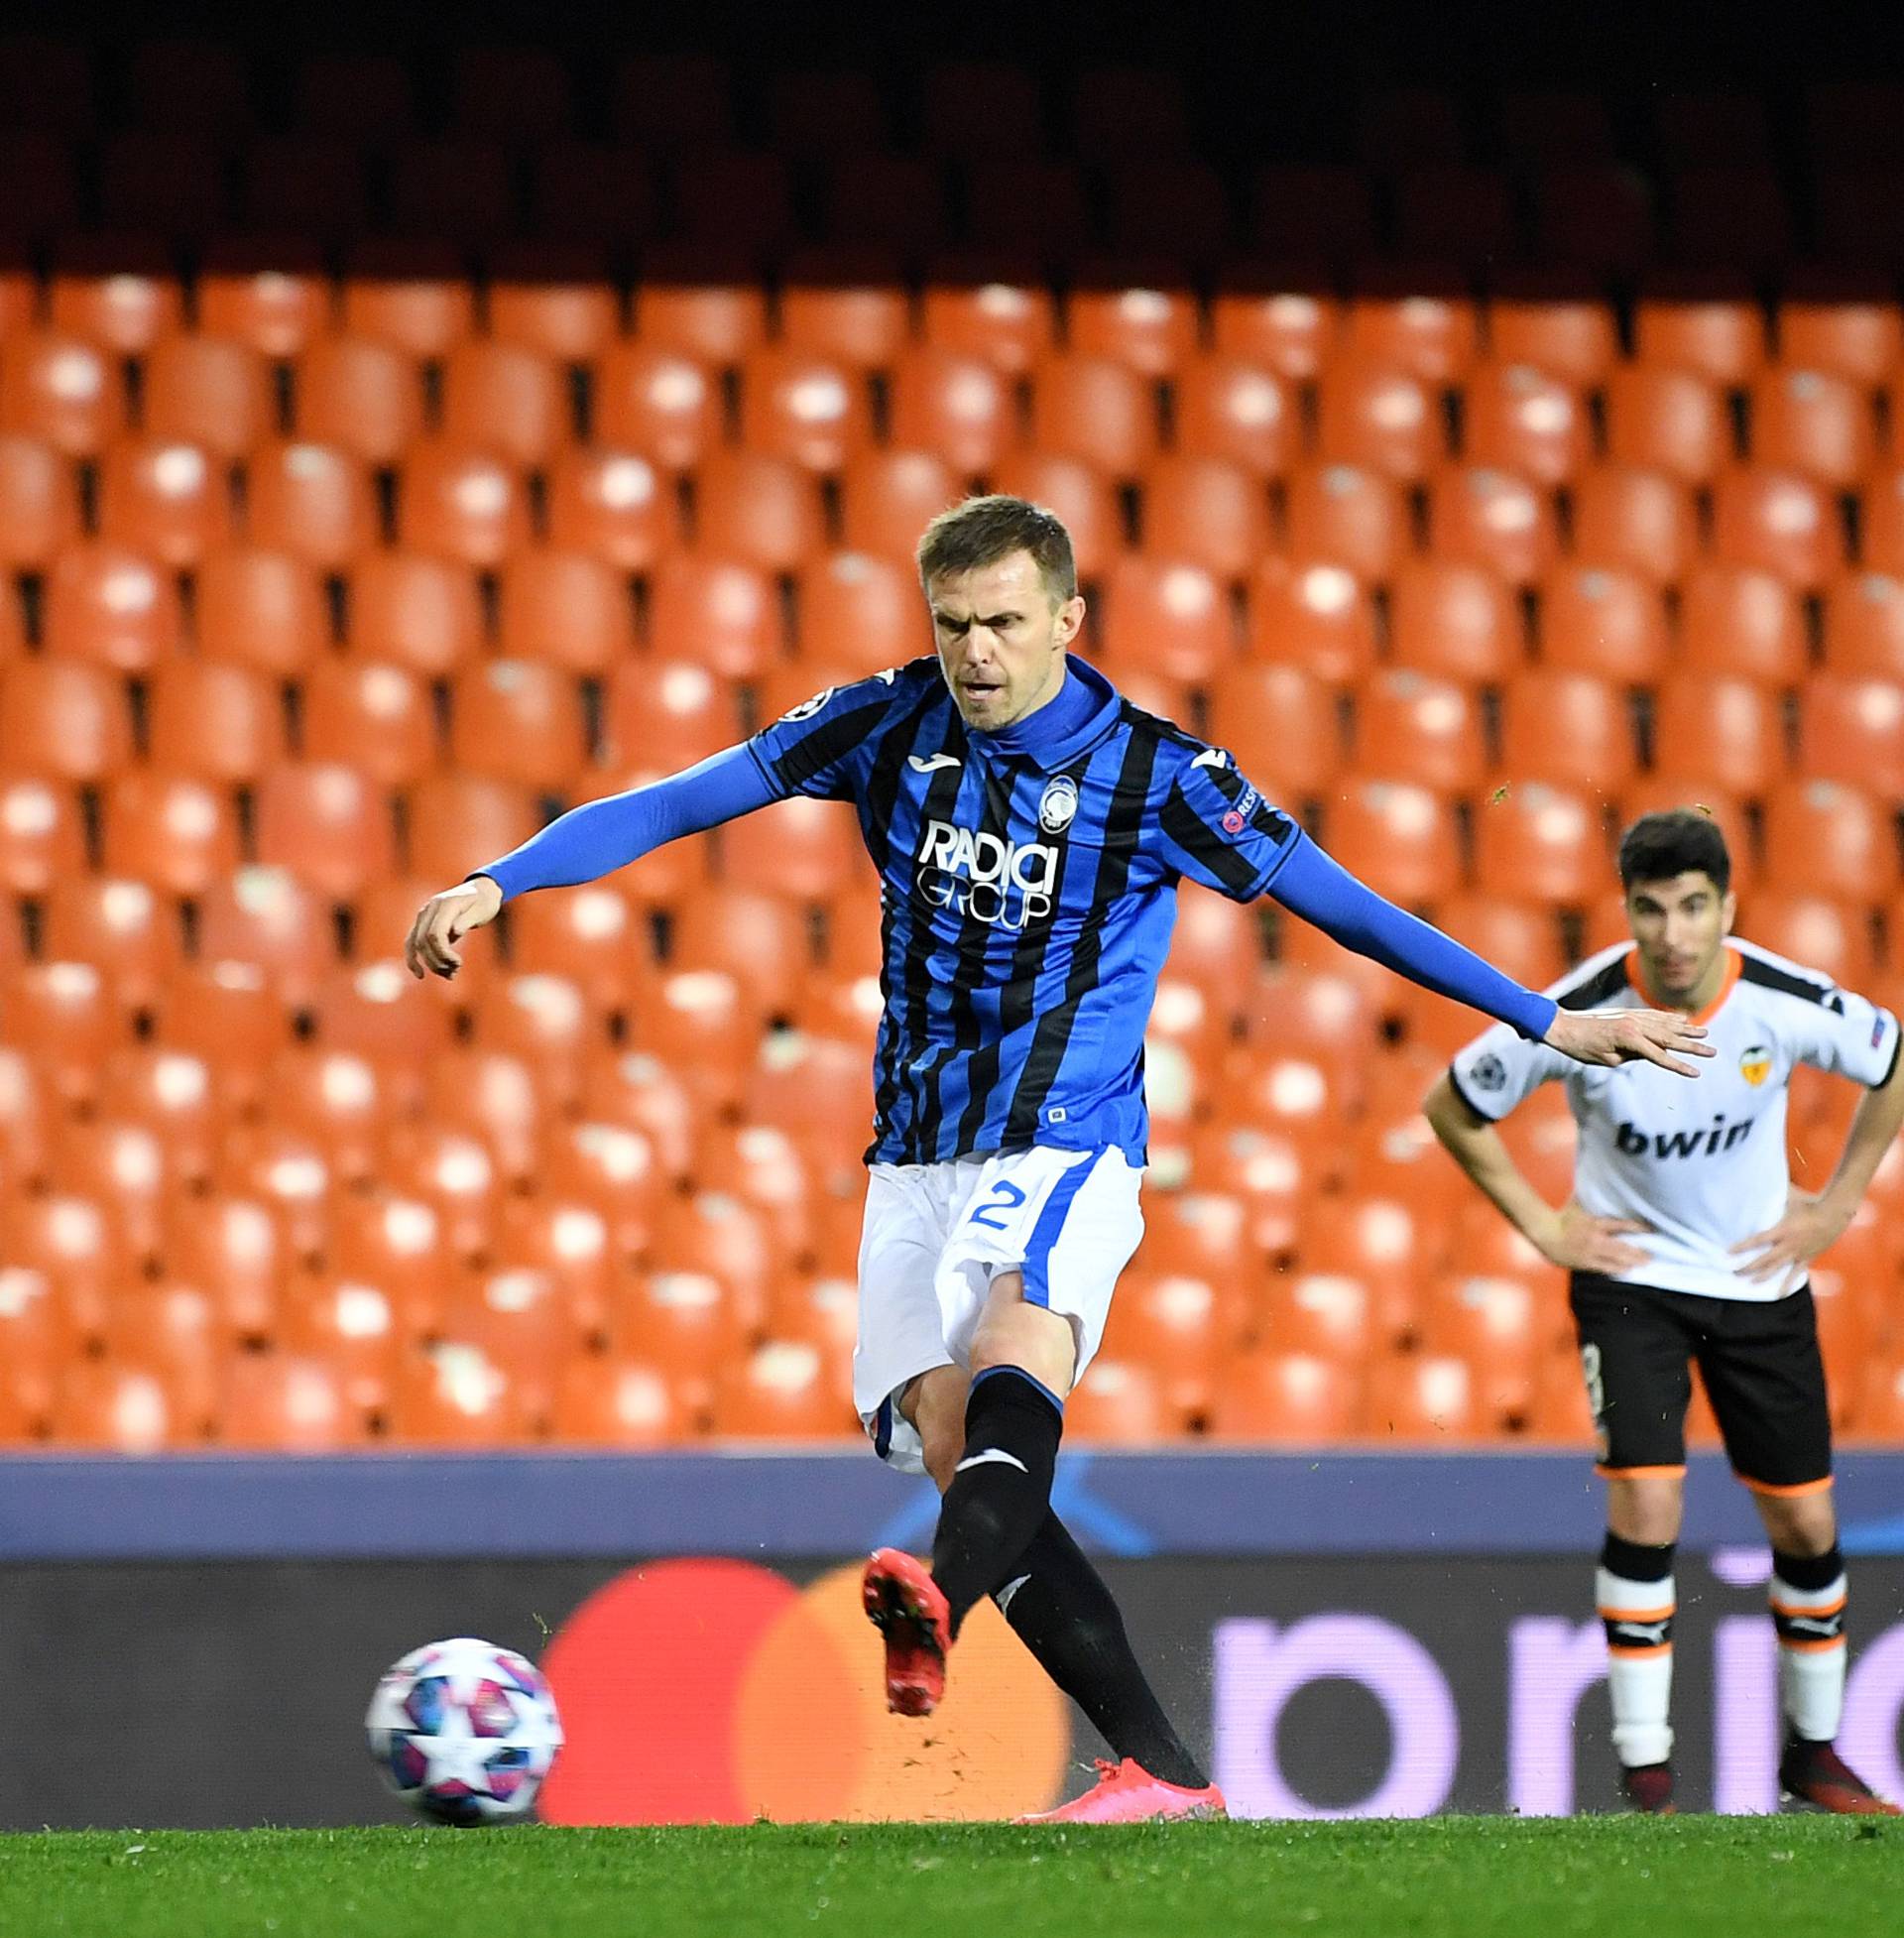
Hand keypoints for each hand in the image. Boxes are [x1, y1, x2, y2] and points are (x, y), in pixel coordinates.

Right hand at [404, 875, 502, 979]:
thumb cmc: (484, 902)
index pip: (435, 933)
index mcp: (445, 904)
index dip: (443, 953)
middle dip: (438, 961)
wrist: (480, 891)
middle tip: (456, 969)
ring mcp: (423, 915)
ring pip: (416, 945)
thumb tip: (454, 931)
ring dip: (431, 963)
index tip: (458, 963)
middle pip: (423, 941)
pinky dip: (413, 959)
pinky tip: (420, 974)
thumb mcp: (482, 910)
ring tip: (450, 974)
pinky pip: (411, 942)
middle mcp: (429, 909)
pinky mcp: (421, 923)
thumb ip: (467, 920)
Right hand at [1530, 1199, 1654, 1272]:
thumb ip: (1588, 1201)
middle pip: (1622, 1248)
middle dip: (1638, 1253)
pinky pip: (1602, 1269)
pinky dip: (1614, 1269)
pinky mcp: (1584, 1264)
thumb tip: (1596, 1186)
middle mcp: (1596, 1240)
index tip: (1650, 1230)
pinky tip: (1623, 1271)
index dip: (1637, 1228)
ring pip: (1615, 1261)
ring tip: (1641, 1265)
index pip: (1621, 1226)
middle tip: (1651, 1256)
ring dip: (1630, 1263)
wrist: (1544, 1233)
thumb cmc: (1559, 1217)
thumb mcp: (1576, 1205)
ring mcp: (1591, 1254)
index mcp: (1595, 1224)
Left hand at [1544, 1007, 1714, 1076]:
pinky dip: (1671, 1018)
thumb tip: (1653, 1052)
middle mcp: (1634, 1024)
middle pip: (1669, 1037)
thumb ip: (1633, 1056)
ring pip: (1665, 1024)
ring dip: (1686, 1029)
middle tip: (1712, 1052)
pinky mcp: (1629, 1013)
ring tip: (1705, 1034)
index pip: (1660, 1056)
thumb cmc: (1582, 1048)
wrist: (1564, 1026)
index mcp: (1629, 1039)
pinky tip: (1684, 1019)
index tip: (1696, 1073)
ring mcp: (1632, 1016)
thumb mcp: (1608, 1060)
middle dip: (1692, 1046)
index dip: (1678, 1066)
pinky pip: (1655, 1015)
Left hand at [1729, 1189, 1852, 1294]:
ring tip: (1750, 1284)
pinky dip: (1787, 1284)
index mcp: (1782, 1230)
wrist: (1835, 1214)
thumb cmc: (1810, 1202)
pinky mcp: (1807, 1258)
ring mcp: (1798, 1253)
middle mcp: (1789, 1244)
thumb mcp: (1788, 1196)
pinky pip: (1795, 1274)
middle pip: (1764, 1260)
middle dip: (1748, 1267)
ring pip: (1778, 1269)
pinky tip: (1780, 1293)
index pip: (1757, 1240)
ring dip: (1763, 1277)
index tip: (1728, 1252)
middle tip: (1734, 1272)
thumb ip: (1772, 1193)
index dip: (1742, 1247)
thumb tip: (1756, 1178)